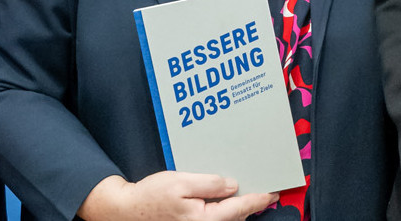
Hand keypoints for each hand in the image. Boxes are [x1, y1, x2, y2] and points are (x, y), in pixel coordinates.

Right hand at [76, 173, 276, 220]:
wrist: (127, 211)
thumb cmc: (151, 197)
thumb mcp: (181, 183)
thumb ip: (209, 183)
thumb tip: (232, 186)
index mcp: (205, 219)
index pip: (240, 208)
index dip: (258, 199)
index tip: (273, 193)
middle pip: (236, 216)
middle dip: (249, 204)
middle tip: (263, 188)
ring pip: (227, 220)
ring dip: (237, 208)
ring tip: (245, 191)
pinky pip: (216, 220)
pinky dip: (225, 210)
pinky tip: (224, 198)